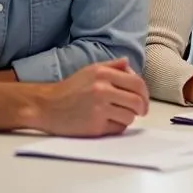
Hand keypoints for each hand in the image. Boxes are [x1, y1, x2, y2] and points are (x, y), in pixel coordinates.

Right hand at [34, 59, 148, 136]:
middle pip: (137, 102)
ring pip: (130, 117)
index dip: (145, 93)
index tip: (144, 99)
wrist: (46, 106)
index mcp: (103, 74)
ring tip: (116, 114)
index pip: (137, 83)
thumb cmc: (69, 89)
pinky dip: (116, 127)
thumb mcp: (91, 70)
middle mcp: (102, 89)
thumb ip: (112, 66)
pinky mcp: (95, 126)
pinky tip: (106, 122)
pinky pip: (118, 129)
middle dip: (142, 108)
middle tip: (139, 111)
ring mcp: (99, 109)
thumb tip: (129, 64)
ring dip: (127, 118)